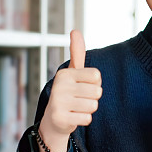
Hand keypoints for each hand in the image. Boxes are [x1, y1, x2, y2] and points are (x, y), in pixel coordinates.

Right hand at [38, 30, 102, 151]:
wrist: (54, 120)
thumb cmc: (68, 93)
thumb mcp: (73, 72)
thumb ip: (77, 52)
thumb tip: (75, 31)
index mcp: (65, 73)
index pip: (97, 76)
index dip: (95, 83)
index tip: (83, 86)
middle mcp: (59, 86)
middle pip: (97, 91)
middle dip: (92, 98)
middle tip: (79, 100)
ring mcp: (58, 102)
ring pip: (93, 106)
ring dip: (88, 109)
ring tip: (76, 108)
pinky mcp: (60, 118)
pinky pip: (87, 119)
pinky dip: (84, 120)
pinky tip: (73, 117)